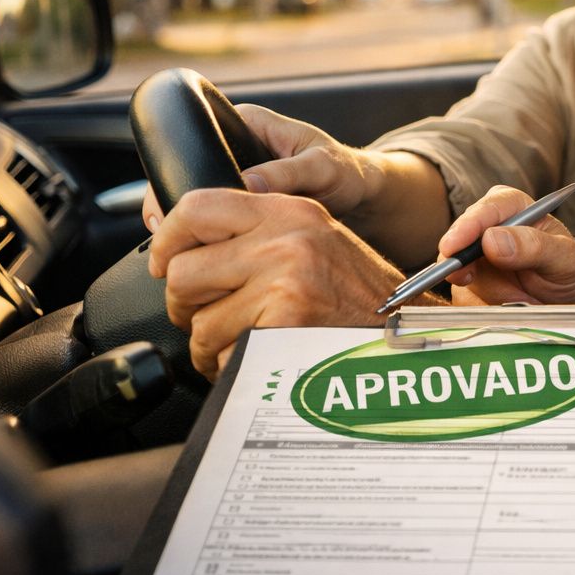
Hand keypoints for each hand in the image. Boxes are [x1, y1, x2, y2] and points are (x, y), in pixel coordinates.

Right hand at [141, 104, 375, 230]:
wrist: (359, 194)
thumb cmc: (345, 172)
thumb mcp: (322, 168)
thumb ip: (288, 174)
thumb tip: (248, 184)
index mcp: (247, 123)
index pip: (196, 142)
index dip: (179, 175)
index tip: (176, 209)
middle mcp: (233, 145)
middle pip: (185, 174)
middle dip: (176, 207)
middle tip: (173, 240)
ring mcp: (233, 173)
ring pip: (193, 199)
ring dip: (188, 225)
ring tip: (187, 252)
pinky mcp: (237, 199)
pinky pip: (210, 215)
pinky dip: (205, 235)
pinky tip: (207, 255)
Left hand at [151, 188, 403, 378]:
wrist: (410, 337)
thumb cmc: (362, 298)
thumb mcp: (316, 241)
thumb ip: (260, 235)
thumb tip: (182, 250)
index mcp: (291, 211)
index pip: (196, 206)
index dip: (165, 239)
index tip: (164, 263)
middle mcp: (288, 239)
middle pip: (183, 271)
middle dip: (186, 305)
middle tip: (208, 316)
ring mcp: (286, 282)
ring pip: (198, 323)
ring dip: (211, 344)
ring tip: (245, 343)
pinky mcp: (285, 325)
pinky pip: (222, 355)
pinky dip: (233, 368)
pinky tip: (264, 361)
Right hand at [441, 185, 574, 305]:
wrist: (568, 302)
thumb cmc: (568, 270)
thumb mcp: (565, 258)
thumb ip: (534, 246)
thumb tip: (491, 239)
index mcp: (514, 208)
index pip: (486, 210)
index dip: (466, 227)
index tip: (453, 247)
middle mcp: (489, 229)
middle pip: (461, 244)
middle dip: (471, 268)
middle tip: (483, 282)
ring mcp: (476, 259)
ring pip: (462, 277)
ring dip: (494, 294)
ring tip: (525, 298)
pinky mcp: (470, 286)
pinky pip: (465, 301)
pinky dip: (488, 309)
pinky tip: (512, 307)